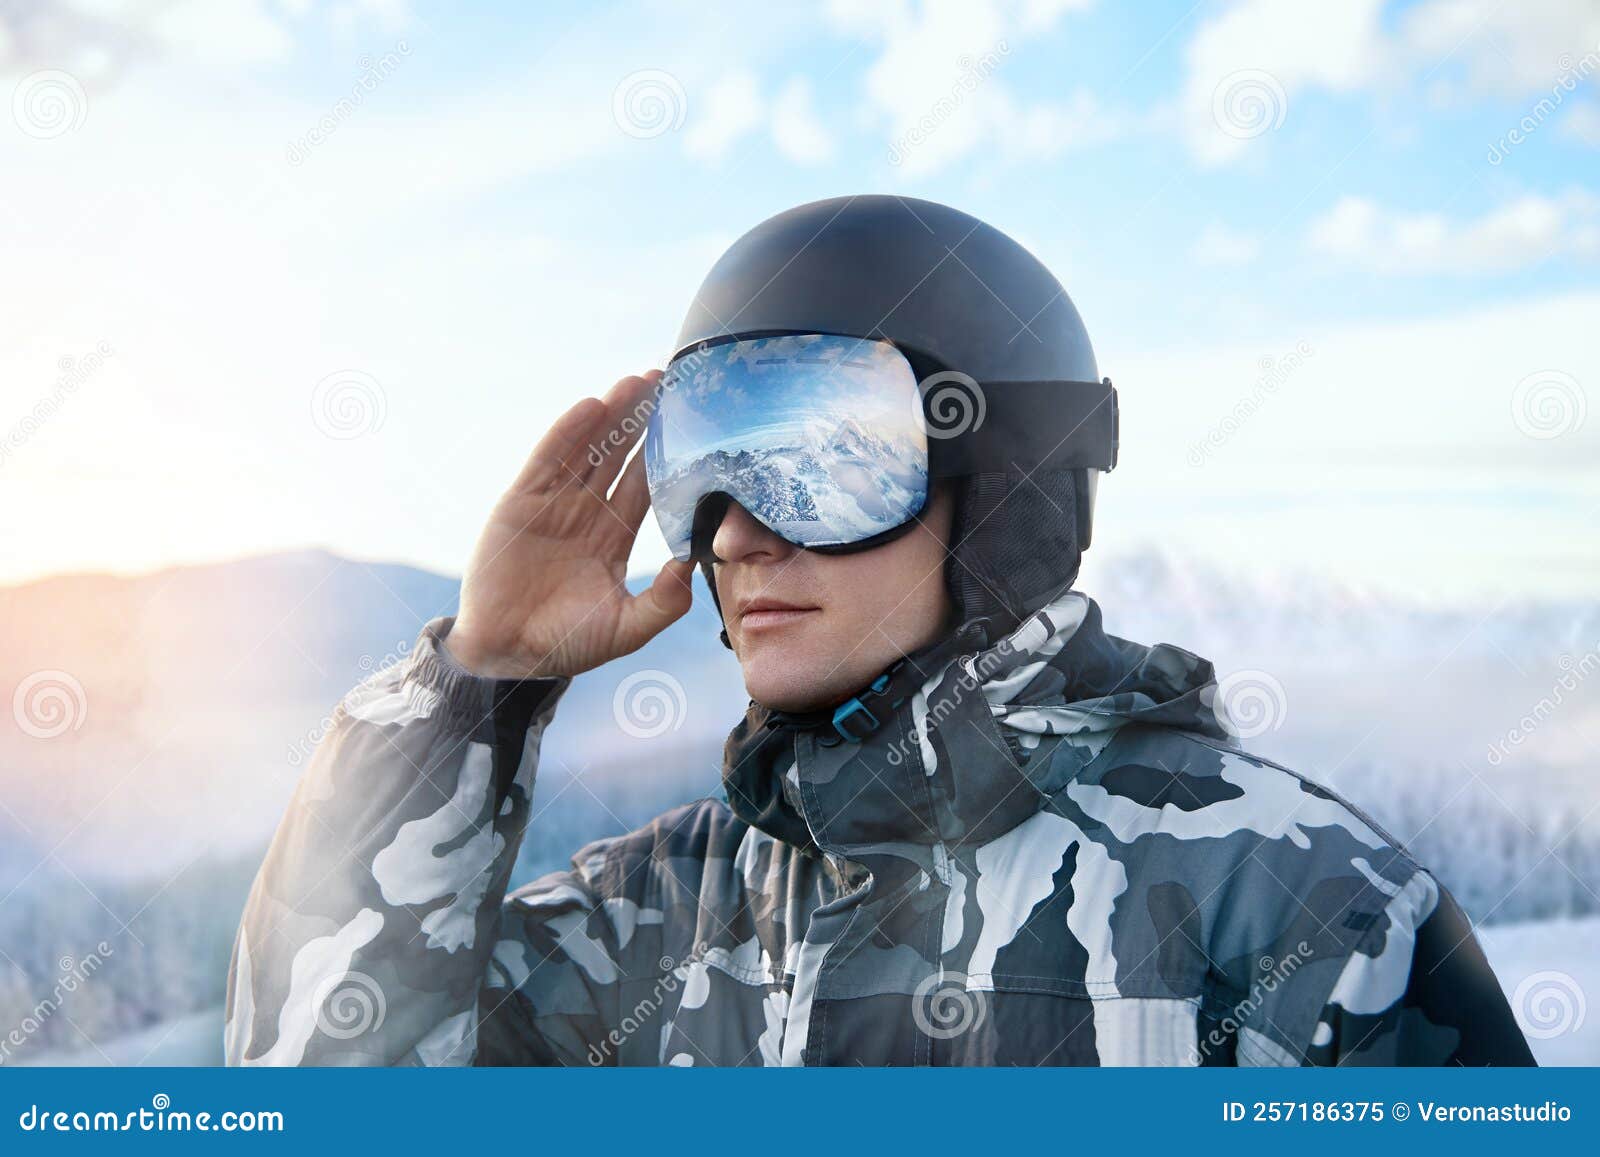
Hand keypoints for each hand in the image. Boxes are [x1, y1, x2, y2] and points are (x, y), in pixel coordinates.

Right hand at [446, 371, 694, 678]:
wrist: (507, 654)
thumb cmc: (567, 645)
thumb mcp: (626, 629)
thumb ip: (664, 602)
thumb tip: (694, 564)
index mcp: (614, 536)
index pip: (645, 484)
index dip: (664, 454)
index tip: (689, 423)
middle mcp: (586, 513)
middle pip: (619, 455)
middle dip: (641, 420)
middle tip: (667, 381)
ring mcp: (554, 504)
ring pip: (587, 449)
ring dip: (611, 415)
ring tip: (636, 382)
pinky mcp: (522, 501)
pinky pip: (548, 460)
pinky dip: (568, 433)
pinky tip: (591, 408)